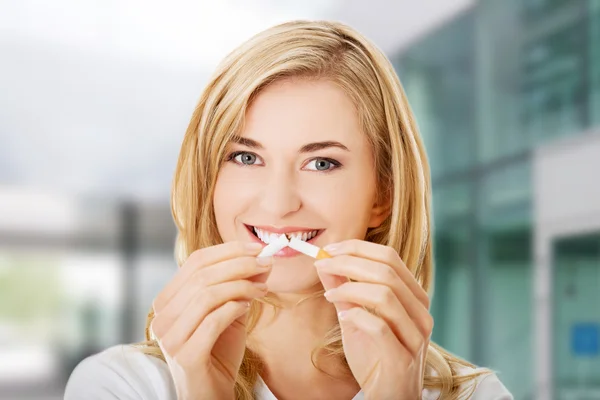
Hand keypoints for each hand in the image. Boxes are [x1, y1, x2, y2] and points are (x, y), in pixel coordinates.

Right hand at [150, 241, 271, 399]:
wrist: (211, 394)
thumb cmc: (218, 352)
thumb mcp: (231, 312)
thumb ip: (241, 286)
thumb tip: (262, 259)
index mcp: (168, 300)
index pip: (195, 261)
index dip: (228, 250)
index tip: (257, 247)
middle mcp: (162, 316)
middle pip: (202, 275)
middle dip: (239, 265)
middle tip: (266, 264)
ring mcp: (170, 337)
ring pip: (206, 295)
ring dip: (241, 286)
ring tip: (263, 289)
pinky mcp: (185, 355)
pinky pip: (212, 321)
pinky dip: (234, 308)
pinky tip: (248, 308)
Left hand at [314, 239, 432, 399]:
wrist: (388, 396)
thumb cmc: (375, 356)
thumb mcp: (355, 317)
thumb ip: (344, 290)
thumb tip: (326, 263)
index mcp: (412, 296)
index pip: (389, 257)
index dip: (357, 248)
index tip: (329, 249)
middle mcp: (420, 311)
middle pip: (387, 271)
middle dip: (349, 263)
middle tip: (323, 264)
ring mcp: (415, 334)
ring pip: (386, 295)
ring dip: (350, 288)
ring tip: (329, 295)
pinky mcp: (403, 356)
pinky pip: (380, 327)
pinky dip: (357, 315)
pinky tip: (342, 316)